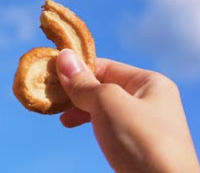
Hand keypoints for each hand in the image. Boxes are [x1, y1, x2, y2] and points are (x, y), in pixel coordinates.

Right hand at [56, 49, 199, 172]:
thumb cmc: (140, 141)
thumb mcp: (108, 103)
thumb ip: (84, 82)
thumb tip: (64, 55)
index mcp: (149, 82)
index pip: (105, 66)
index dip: (77, 69)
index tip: (50, 75)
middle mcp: (148, 99)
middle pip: (103, 86)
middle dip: (76, 92)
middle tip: (52, 99)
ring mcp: (142, 123)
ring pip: (102, 107)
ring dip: (79, 109)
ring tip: (62, 118)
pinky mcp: (135, 144)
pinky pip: (106, 124)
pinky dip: (88, 123)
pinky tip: (75, 126)